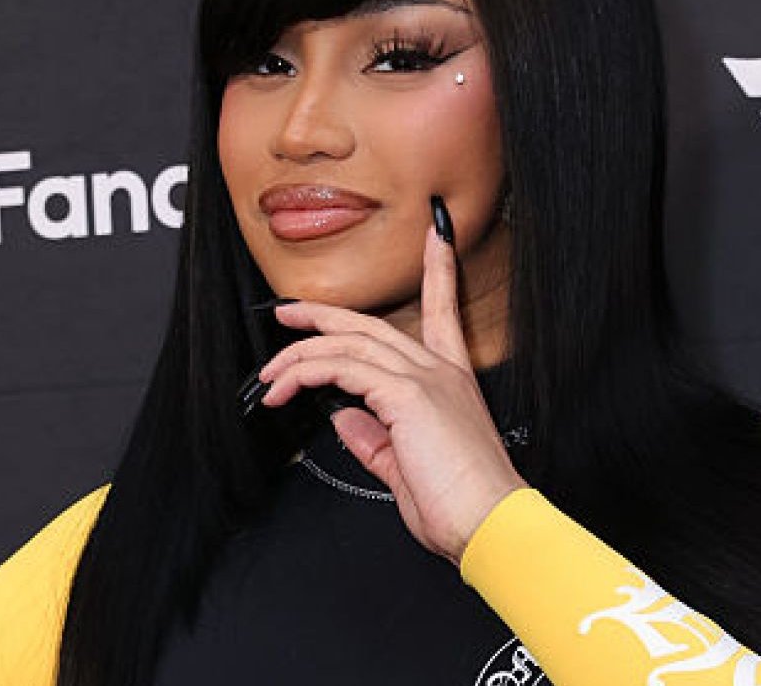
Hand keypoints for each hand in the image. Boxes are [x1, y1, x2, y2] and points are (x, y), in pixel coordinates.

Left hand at [256, 224, 527, 565]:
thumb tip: (343, 419)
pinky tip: (288, 387)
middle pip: (372, 325)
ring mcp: (425, 379)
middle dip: (325, 314)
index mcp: (449, 383)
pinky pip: (344, 368)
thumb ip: (373, 441)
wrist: (488, 522)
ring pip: (350, 342)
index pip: (441, 313)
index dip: (439, 271)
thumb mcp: (405, 469)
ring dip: (301, 353)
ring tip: (272, 372)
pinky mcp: (408, 395)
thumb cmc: (460, 504)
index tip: (438, 237)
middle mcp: (440, 373)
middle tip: (288, 311)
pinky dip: (309, 372)